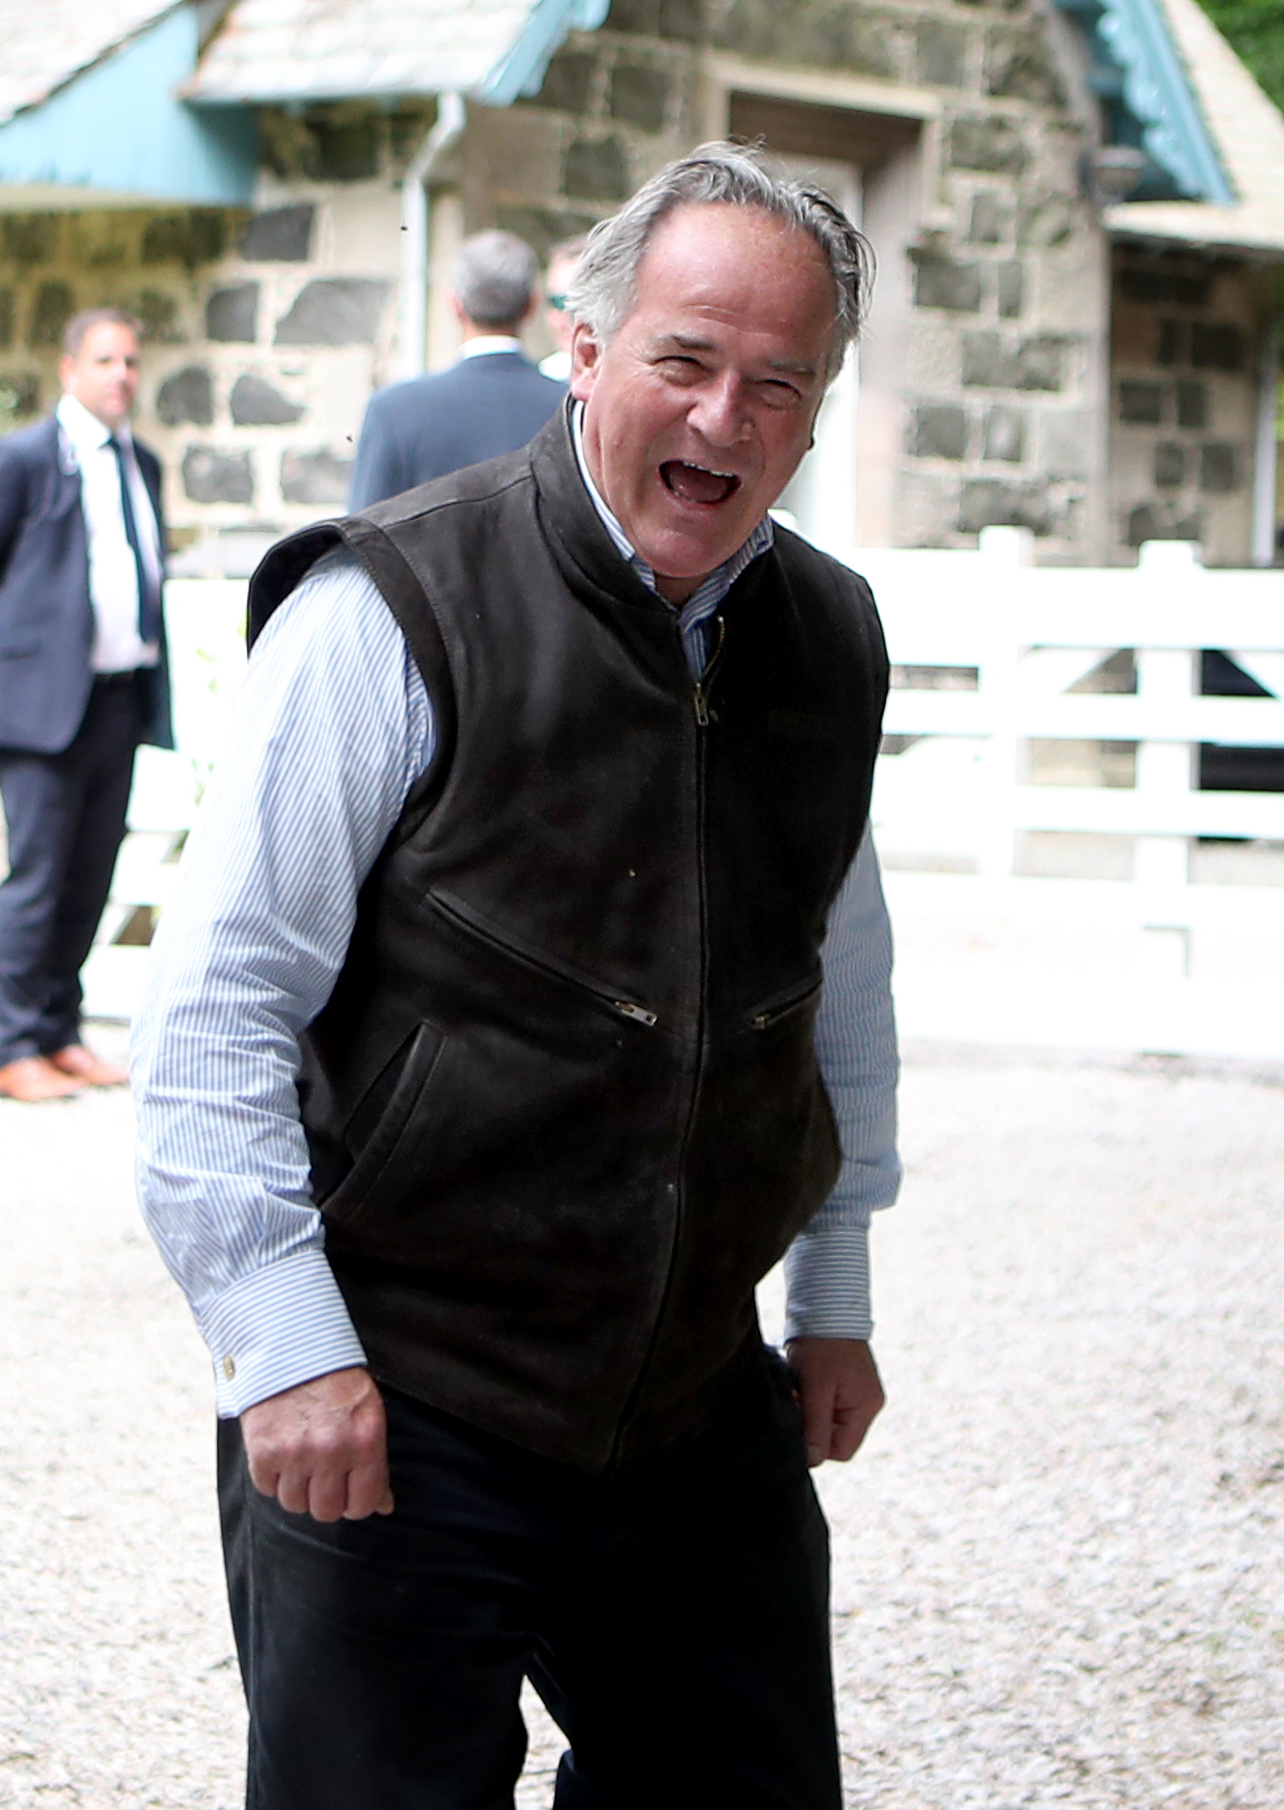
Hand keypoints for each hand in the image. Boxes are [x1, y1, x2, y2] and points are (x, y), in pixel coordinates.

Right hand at [240, 1366, 393, 1522]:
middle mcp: (332, 1450)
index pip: (363, 1505)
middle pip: (326, 1511)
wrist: (291, 1347)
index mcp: (366, 1440)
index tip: (348, 1491)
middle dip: (325, 1497)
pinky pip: (267, 1488)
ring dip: (297, 1488)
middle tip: (321, 1473)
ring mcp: (296, 1452)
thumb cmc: (335, 1381)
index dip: (355, 1503)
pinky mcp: (263, 1451)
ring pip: (295, 1504)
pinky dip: (272, 1476)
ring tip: (299, 1459)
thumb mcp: (368, 1413)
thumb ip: (376, 1462)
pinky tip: (280, 1451)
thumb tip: (384, 1506)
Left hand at [786, 1337, 883, 1466]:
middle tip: (798, 1399)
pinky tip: (804, 1381)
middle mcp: (868, 1403)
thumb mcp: (815, 1388)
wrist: (825, 1306)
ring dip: (811, 1410)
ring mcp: (859, 1393)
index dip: (817, 1444)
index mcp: (866, 1407)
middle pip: (836, 1437)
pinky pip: (829, 1404)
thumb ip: (815, 1427)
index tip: (799, 1419)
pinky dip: (814, 1398)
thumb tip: (812, 1461)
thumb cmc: (821, 1344)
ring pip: (830, 1420)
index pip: (841, 1451)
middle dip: (813, 1424)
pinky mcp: (848, 1383)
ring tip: (801, 1387)